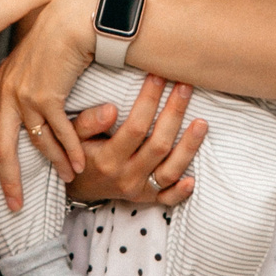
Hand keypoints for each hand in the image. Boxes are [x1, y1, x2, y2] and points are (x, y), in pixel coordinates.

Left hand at [0, 0, 98, 205]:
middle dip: (7, 179)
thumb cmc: (58, 25)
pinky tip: (79, 164)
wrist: (72, 13)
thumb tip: (32, 77)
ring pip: (37, 145)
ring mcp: (27, 96)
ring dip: (56, 165)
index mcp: (2, 80)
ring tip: (68, 180)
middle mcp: (9, 92)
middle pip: (1, 147)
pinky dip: (72, 151)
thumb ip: (28, 68)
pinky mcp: (48, 97)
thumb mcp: (34, 49)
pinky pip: (61, 134)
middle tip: (13, 205)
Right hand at [65, 76, 205, 209]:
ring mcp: (138, 190)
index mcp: (108, 159)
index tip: (158, 76)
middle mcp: (126, 176)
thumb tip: (111, 109)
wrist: (74, 187)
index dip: (149, 101)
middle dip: (174, 114)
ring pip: (170, 171)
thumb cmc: (76, 152)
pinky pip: (167, 199)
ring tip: (202, 123)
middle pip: (158, 145)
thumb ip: (89, 122)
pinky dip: (181, 192)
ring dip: (188, 147)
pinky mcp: (146, 199)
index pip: (135, 127)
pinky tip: (194, 177)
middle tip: (185, 87)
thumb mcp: (73, 135)